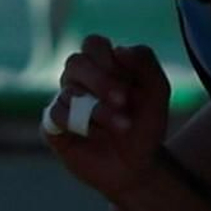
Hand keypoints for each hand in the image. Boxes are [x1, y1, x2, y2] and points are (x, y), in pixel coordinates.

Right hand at [42, 35, 170, 203]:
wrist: (137, 166)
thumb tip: (118, 49)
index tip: (131, 83)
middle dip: (101, 80)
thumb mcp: (157, 92)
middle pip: (75, 62)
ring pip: (70, 92)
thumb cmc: (146, 124)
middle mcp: (79, 79)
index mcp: (102, 64)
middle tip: (124, 100)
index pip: (93, 44)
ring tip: (124, 127)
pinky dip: (78, 123)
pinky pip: (55, 114)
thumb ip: (145, 62)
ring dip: (100, 110)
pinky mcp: (53, 127)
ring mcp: (64, 102)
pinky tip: (95, 135)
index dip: (109, 59)